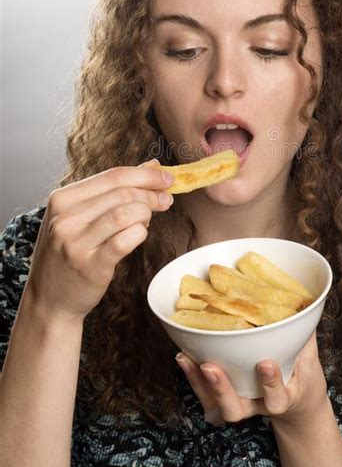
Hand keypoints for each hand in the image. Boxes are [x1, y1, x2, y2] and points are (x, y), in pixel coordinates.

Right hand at [25, 164, 174, 322]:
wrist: (49, 300)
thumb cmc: (69, 253)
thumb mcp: (81, 216)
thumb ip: (114, 189)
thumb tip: (152, 166)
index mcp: (62, 199)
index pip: (112, 175)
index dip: (146, 175)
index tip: (167, 178)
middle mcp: (66, 218)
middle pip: (122, 193)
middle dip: (152, 194)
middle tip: (166, 200)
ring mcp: (76, 243)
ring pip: (126, 213)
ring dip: (146, 214)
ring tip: (148, 220)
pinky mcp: (91, 266)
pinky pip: (126, 241)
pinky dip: (140, 234)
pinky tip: (139, 235)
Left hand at [176, 331, 328, 429]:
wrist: (296, 396)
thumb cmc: (301, 372)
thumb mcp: (309, 355)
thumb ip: (304, 333)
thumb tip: (302, 299)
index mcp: (284, 397)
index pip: (277, 398)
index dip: (270, 384)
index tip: (266, 363)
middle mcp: (257, 404)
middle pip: (234, 409)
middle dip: (221, 390)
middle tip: (209, 367)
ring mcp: (239, 402)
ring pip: (214, 404)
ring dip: (198, 383)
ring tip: (186, 358)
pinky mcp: (224, 397)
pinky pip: (205, 394)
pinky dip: (192, 377)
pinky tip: (184, 355)